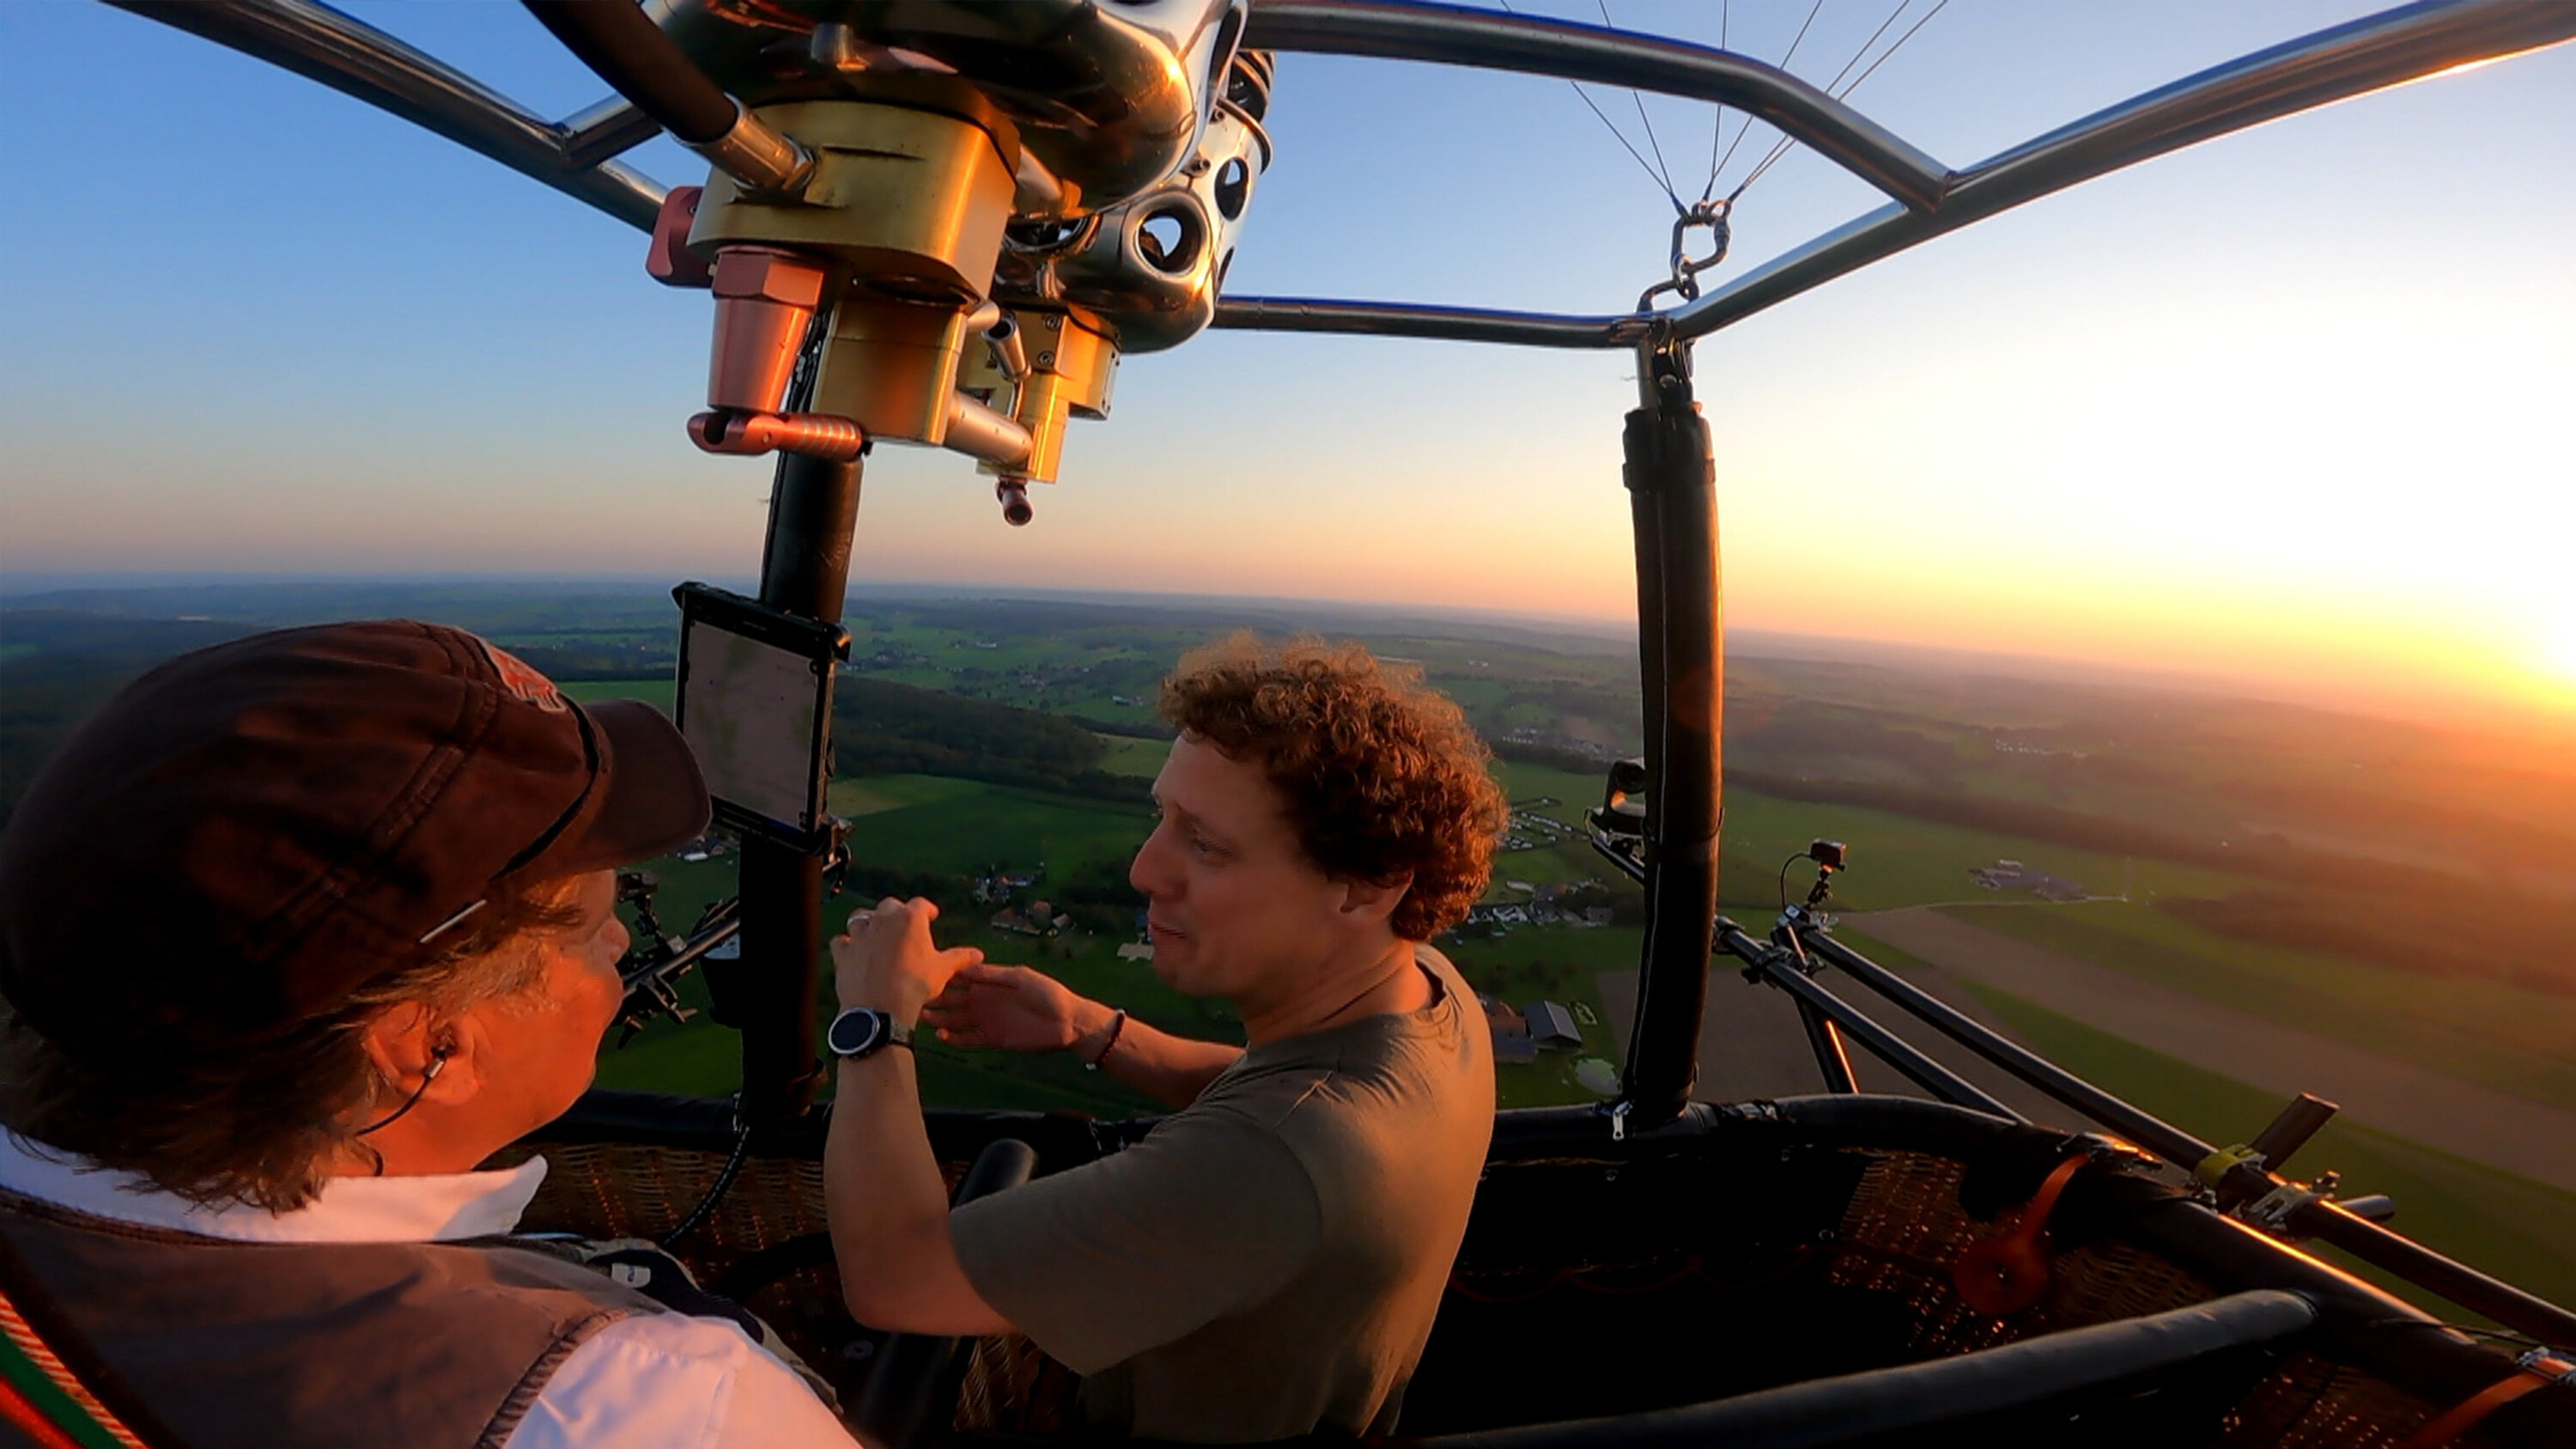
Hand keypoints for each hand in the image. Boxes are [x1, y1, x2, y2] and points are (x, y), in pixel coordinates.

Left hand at [831, 898, 981, 1023]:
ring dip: (869, 923)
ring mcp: (860, 934)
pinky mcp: (843, 952)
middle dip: (897, 912)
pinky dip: (847, 944)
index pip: (921, 904)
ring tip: (875, 933)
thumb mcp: (942, 970)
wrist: (881, 1008)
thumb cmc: (916, 984)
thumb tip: (978, 954)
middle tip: (903, 926)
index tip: (931, 916)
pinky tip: (853, 951)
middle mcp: (883, 919)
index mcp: (910, 919)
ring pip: (861, 917)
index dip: (927, 909)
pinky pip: (841, 941)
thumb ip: (959, 958)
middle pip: (889, 905)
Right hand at [921, 962, 1101, 1053]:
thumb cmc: (1047, 993)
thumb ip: (992, 974)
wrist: (1067, 1022)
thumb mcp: (1020, 977)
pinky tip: (941, 1035)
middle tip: (915, 998)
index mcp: (989, 983)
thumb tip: (964, 966)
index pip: (960, 978)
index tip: (925, 973)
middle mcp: (983, 1001)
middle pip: (952, 999)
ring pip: (955, 1019)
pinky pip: (967, 1039)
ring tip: (922, 1016)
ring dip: (939, 1018)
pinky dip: (954, 1038)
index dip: (943, 977)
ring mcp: (986, 1020)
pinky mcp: (992, 1039)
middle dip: (934, 998)